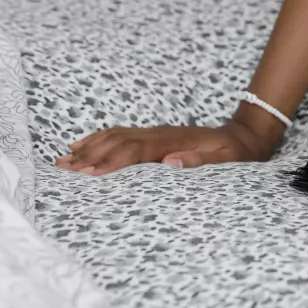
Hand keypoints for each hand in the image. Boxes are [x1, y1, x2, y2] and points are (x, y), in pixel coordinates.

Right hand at [55, 121, 259, 175]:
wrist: (244, 136)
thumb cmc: (236, 154)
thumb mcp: (227, 160)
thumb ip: (201, 162)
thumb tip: (170, 163)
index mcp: (173, 141)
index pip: (135, 150)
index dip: (112, 162)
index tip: (90, 174)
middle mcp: (159, 134)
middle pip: (118, 142)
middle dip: (90, 156)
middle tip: (64, 169)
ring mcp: (155, 133)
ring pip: (115, 136)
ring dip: (90, 147)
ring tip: (64, 159)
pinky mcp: (153, 137)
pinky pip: (121, 135)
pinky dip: (99, 139)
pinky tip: (83, 146)